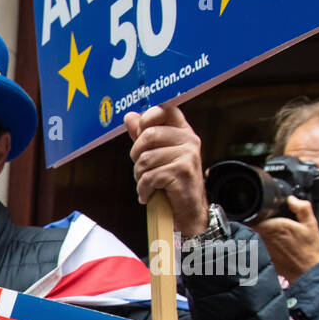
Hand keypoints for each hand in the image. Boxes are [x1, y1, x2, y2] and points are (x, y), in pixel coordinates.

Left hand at [125, 104, 208, 235]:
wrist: (187, 210)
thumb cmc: (170, 182)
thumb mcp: (157, 155)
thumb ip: (143, 136)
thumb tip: (129, 116)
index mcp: (183, 132)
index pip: (165, 109)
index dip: (148, 118)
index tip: (141, 135)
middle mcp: (189, 140)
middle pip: (148, 135)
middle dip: (136, 156)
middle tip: (141, 170)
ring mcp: (188, 154)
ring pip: (146, 159)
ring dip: (139, 176)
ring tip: (147, 185)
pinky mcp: (182, 171)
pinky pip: (150, 176)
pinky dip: (143, 190)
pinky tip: (148, 195)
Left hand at [254, 197, 318, 281]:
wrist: (306, 270)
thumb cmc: (308, 248)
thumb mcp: (310, 224)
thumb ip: (302, 207)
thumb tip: (291, 198)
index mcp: (272, 226)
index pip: (251, 216)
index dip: (252, 213)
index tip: (256, 212)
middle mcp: (262, 237)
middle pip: (247, 225)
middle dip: (251, 222)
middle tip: (258, 221)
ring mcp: (259, 247)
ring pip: (248, 236)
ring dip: (250, 234)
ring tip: (263, 234)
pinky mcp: (259, 257)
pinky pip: (251, 247)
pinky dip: (253, 245)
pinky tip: (265, 246)